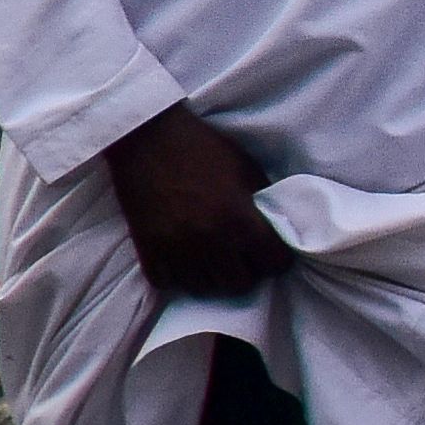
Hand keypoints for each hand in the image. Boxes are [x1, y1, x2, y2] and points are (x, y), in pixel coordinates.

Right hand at [106, 104, 290, 298]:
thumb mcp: (247, 168)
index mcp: (240, 220)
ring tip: (210, 258)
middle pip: (240, 285)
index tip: (270, 249)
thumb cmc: (202, 147)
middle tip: (239, 253)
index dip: (277, 256)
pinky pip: (166, 282)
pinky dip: (176, 275)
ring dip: (211, 276)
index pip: (276, 264)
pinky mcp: (147, 247)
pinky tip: (180, 257)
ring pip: (203, 289)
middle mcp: (210, 241)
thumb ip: (262, 204)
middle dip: (246, 270)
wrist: (147, 135)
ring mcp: (176, 248)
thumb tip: (275, 229)